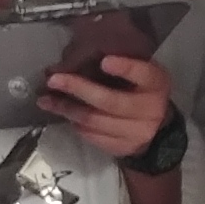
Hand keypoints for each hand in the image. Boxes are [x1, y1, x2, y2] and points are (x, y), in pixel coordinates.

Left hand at [39, 51, 172, 164]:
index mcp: (155, 83)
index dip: (125, 68)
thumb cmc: (143, 91)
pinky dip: (75, 124)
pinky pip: (93, 136)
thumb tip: (79, 55)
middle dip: (78, 89)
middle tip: (54, 80)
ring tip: (46, 100)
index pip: (142, 74)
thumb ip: (123, 64)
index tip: (104, 61)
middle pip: (110, 101)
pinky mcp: (122, 147)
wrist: (158, 130)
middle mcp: (149, 109)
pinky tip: (64, 113)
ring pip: (95, 122)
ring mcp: (135, 132)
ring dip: (67, 109)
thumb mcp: (142, 73)